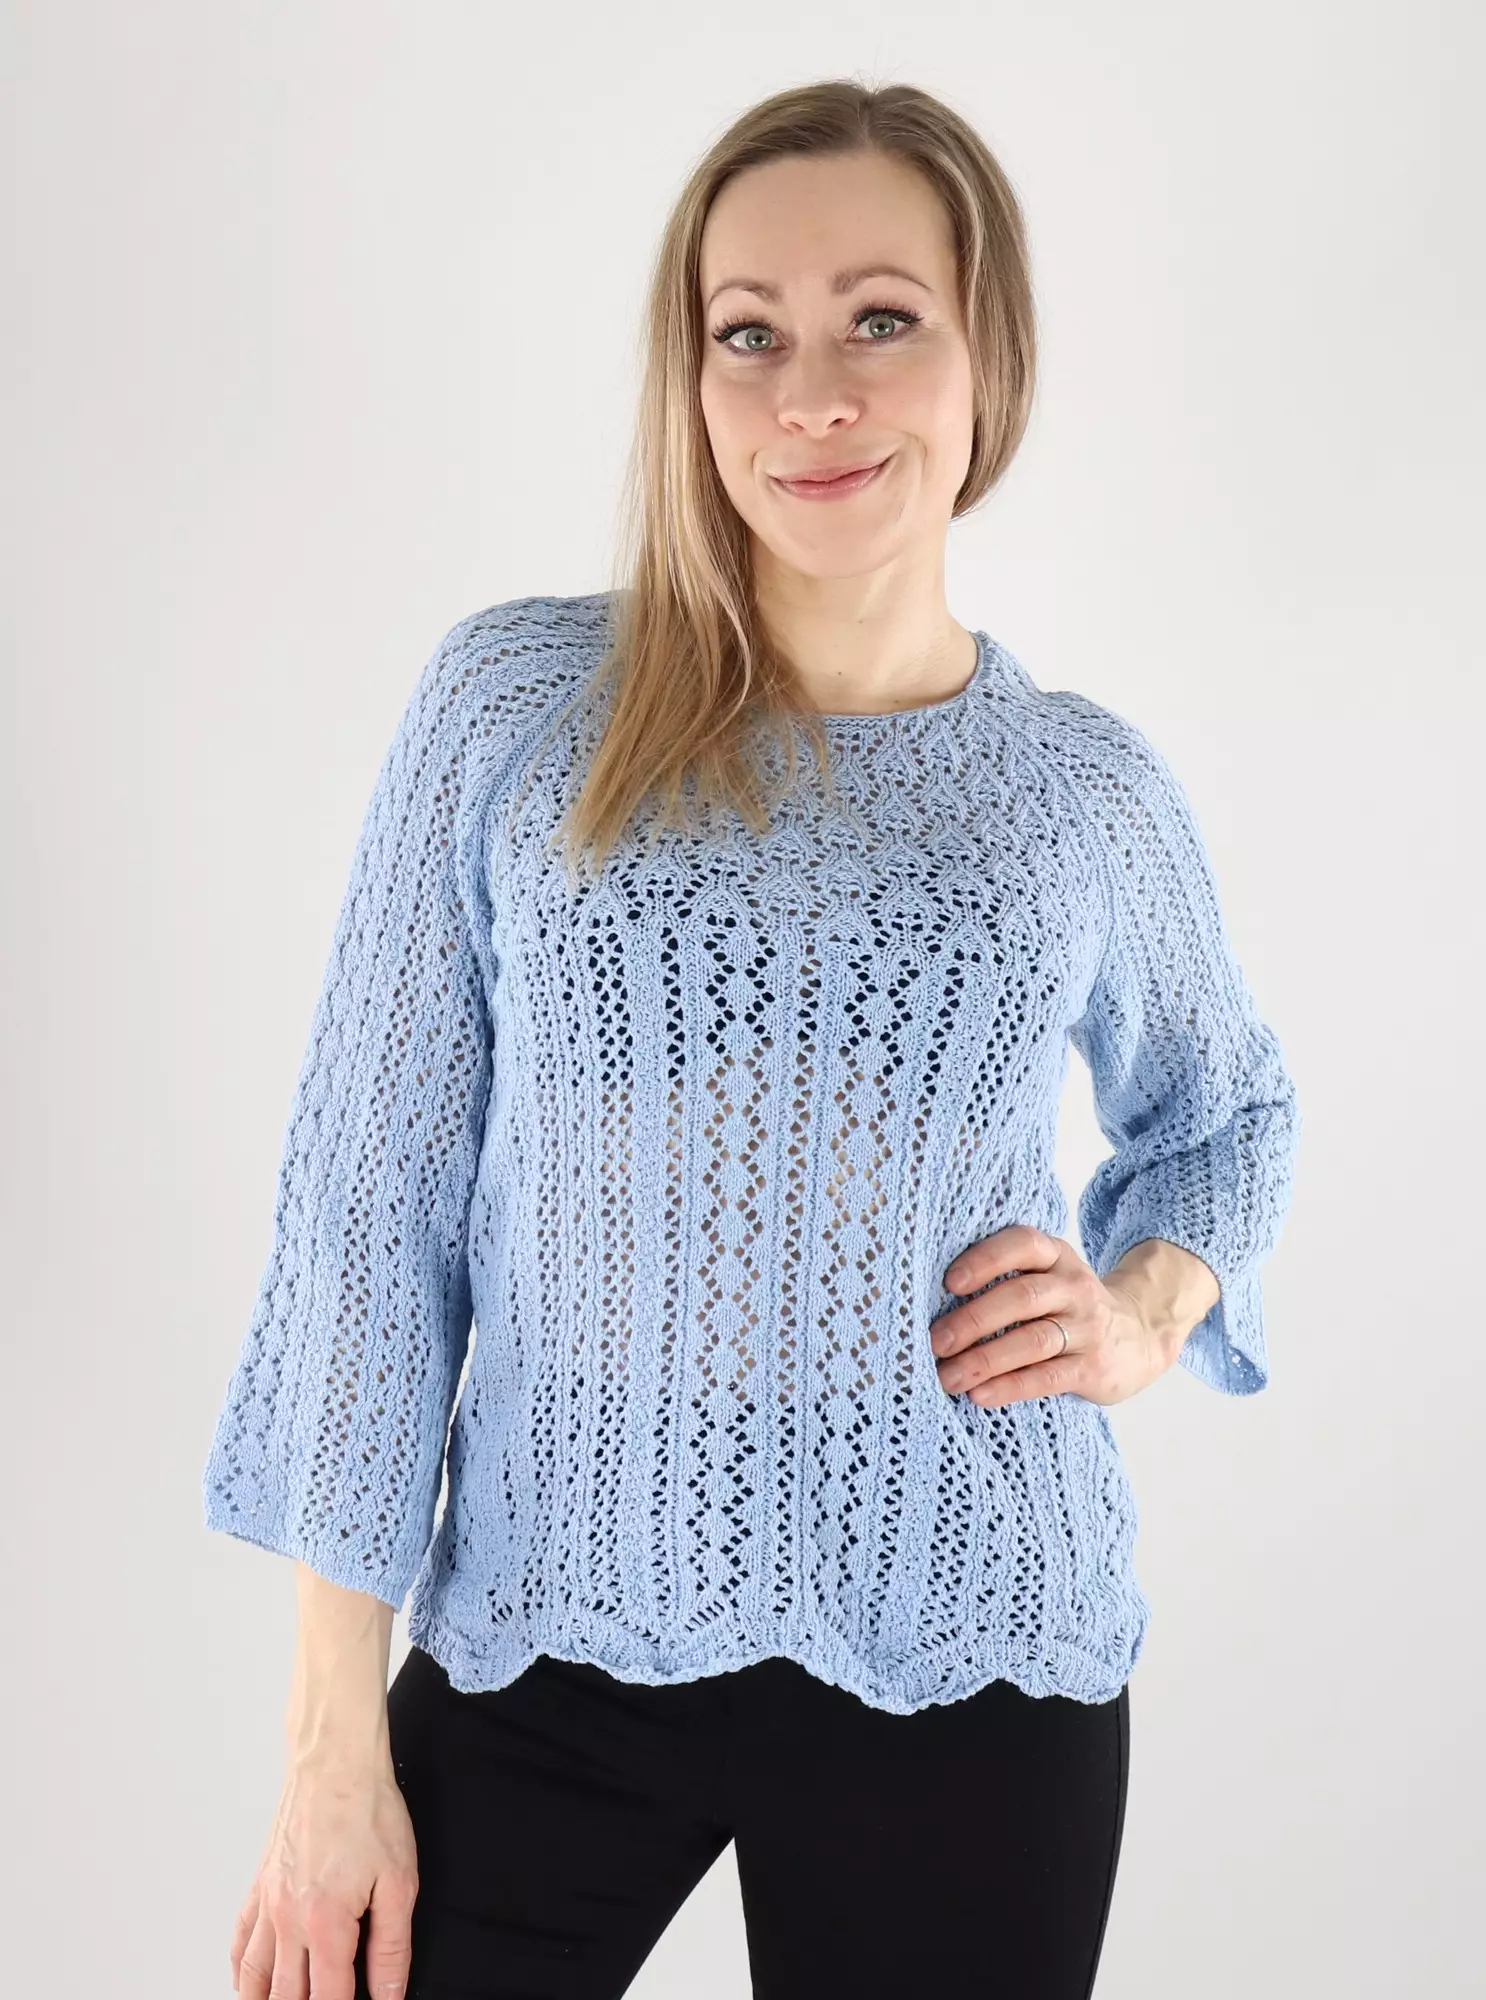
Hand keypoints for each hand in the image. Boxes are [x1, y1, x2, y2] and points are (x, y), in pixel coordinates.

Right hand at [231, 1748, 418, 1999]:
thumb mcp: (399, 1881)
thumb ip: (392, 1946)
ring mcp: (268, 1904)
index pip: (327, 1999)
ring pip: (253, 1978)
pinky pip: (240, 1941)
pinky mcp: (260, 1887)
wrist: (335, 1762)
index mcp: (325, 1922)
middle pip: (285, 1996)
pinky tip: (250, 1981)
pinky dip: (242, 1971)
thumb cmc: (368, 1810)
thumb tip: (391, 1992)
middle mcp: (288, 1919)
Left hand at [931, 1223, 1174, 1408]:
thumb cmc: (1068, 1307)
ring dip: (984, 1360)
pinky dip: (1010, 1387)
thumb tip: (931, 1305)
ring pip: (1032, 1340)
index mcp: (1056, 1256)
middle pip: (1021, 1297)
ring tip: (947, 1377)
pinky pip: (1047, 1377)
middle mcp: (1074, 1286)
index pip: (1022, 1245)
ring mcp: (1088, 1327)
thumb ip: (1006, 1280)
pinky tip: (980, 1395)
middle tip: (935, 1342)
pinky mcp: (1093, 1367)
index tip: (949, 1282)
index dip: (985, 1260)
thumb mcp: (1048, 1278)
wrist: (1139, 1337)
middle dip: (973, 1320)